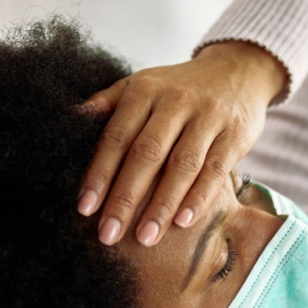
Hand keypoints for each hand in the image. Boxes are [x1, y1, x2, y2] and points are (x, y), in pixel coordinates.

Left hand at [77, 41, 286, 245]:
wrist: (238, 71)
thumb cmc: (181, 87)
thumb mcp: (144, 84)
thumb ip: (109, 102)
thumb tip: (69, 118)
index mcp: (145, 91)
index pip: (116, 137)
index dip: (99, 174)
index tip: (85, 209)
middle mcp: (175, 102)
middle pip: (146, 155)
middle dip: (125, 198)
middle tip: (109, 234)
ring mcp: (208, 118)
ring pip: (181, 166)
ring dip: (162, 205)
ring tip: (145, 237)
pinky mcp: (234, 135)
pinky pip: (215, 171)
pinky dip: (199, 198)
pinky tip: (183, 222)